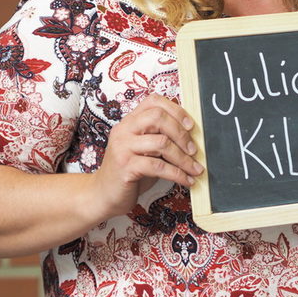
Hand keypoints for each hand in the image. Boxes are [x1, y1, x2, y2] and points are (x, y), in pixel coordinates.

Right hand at [88, 94, 202, 220]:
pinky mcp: (125, 167)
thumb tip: (192, 134)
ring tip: (195, 169)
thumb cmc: (130, 171)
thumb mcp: (145, 149)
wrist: (102, 195)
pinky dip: (177, 174)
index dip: (176, 110)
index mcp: (130, 121)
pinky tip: (186, 180)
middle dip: (181, 134)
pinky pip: (158, 166)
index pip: (153, 102)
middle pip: (158, 118)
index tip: (190, 126)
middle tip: (194, 150)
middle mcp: (124, 130)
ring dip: (183, 158)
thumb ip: (160, 136)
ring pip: (162, 143)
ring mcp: (122, 147)